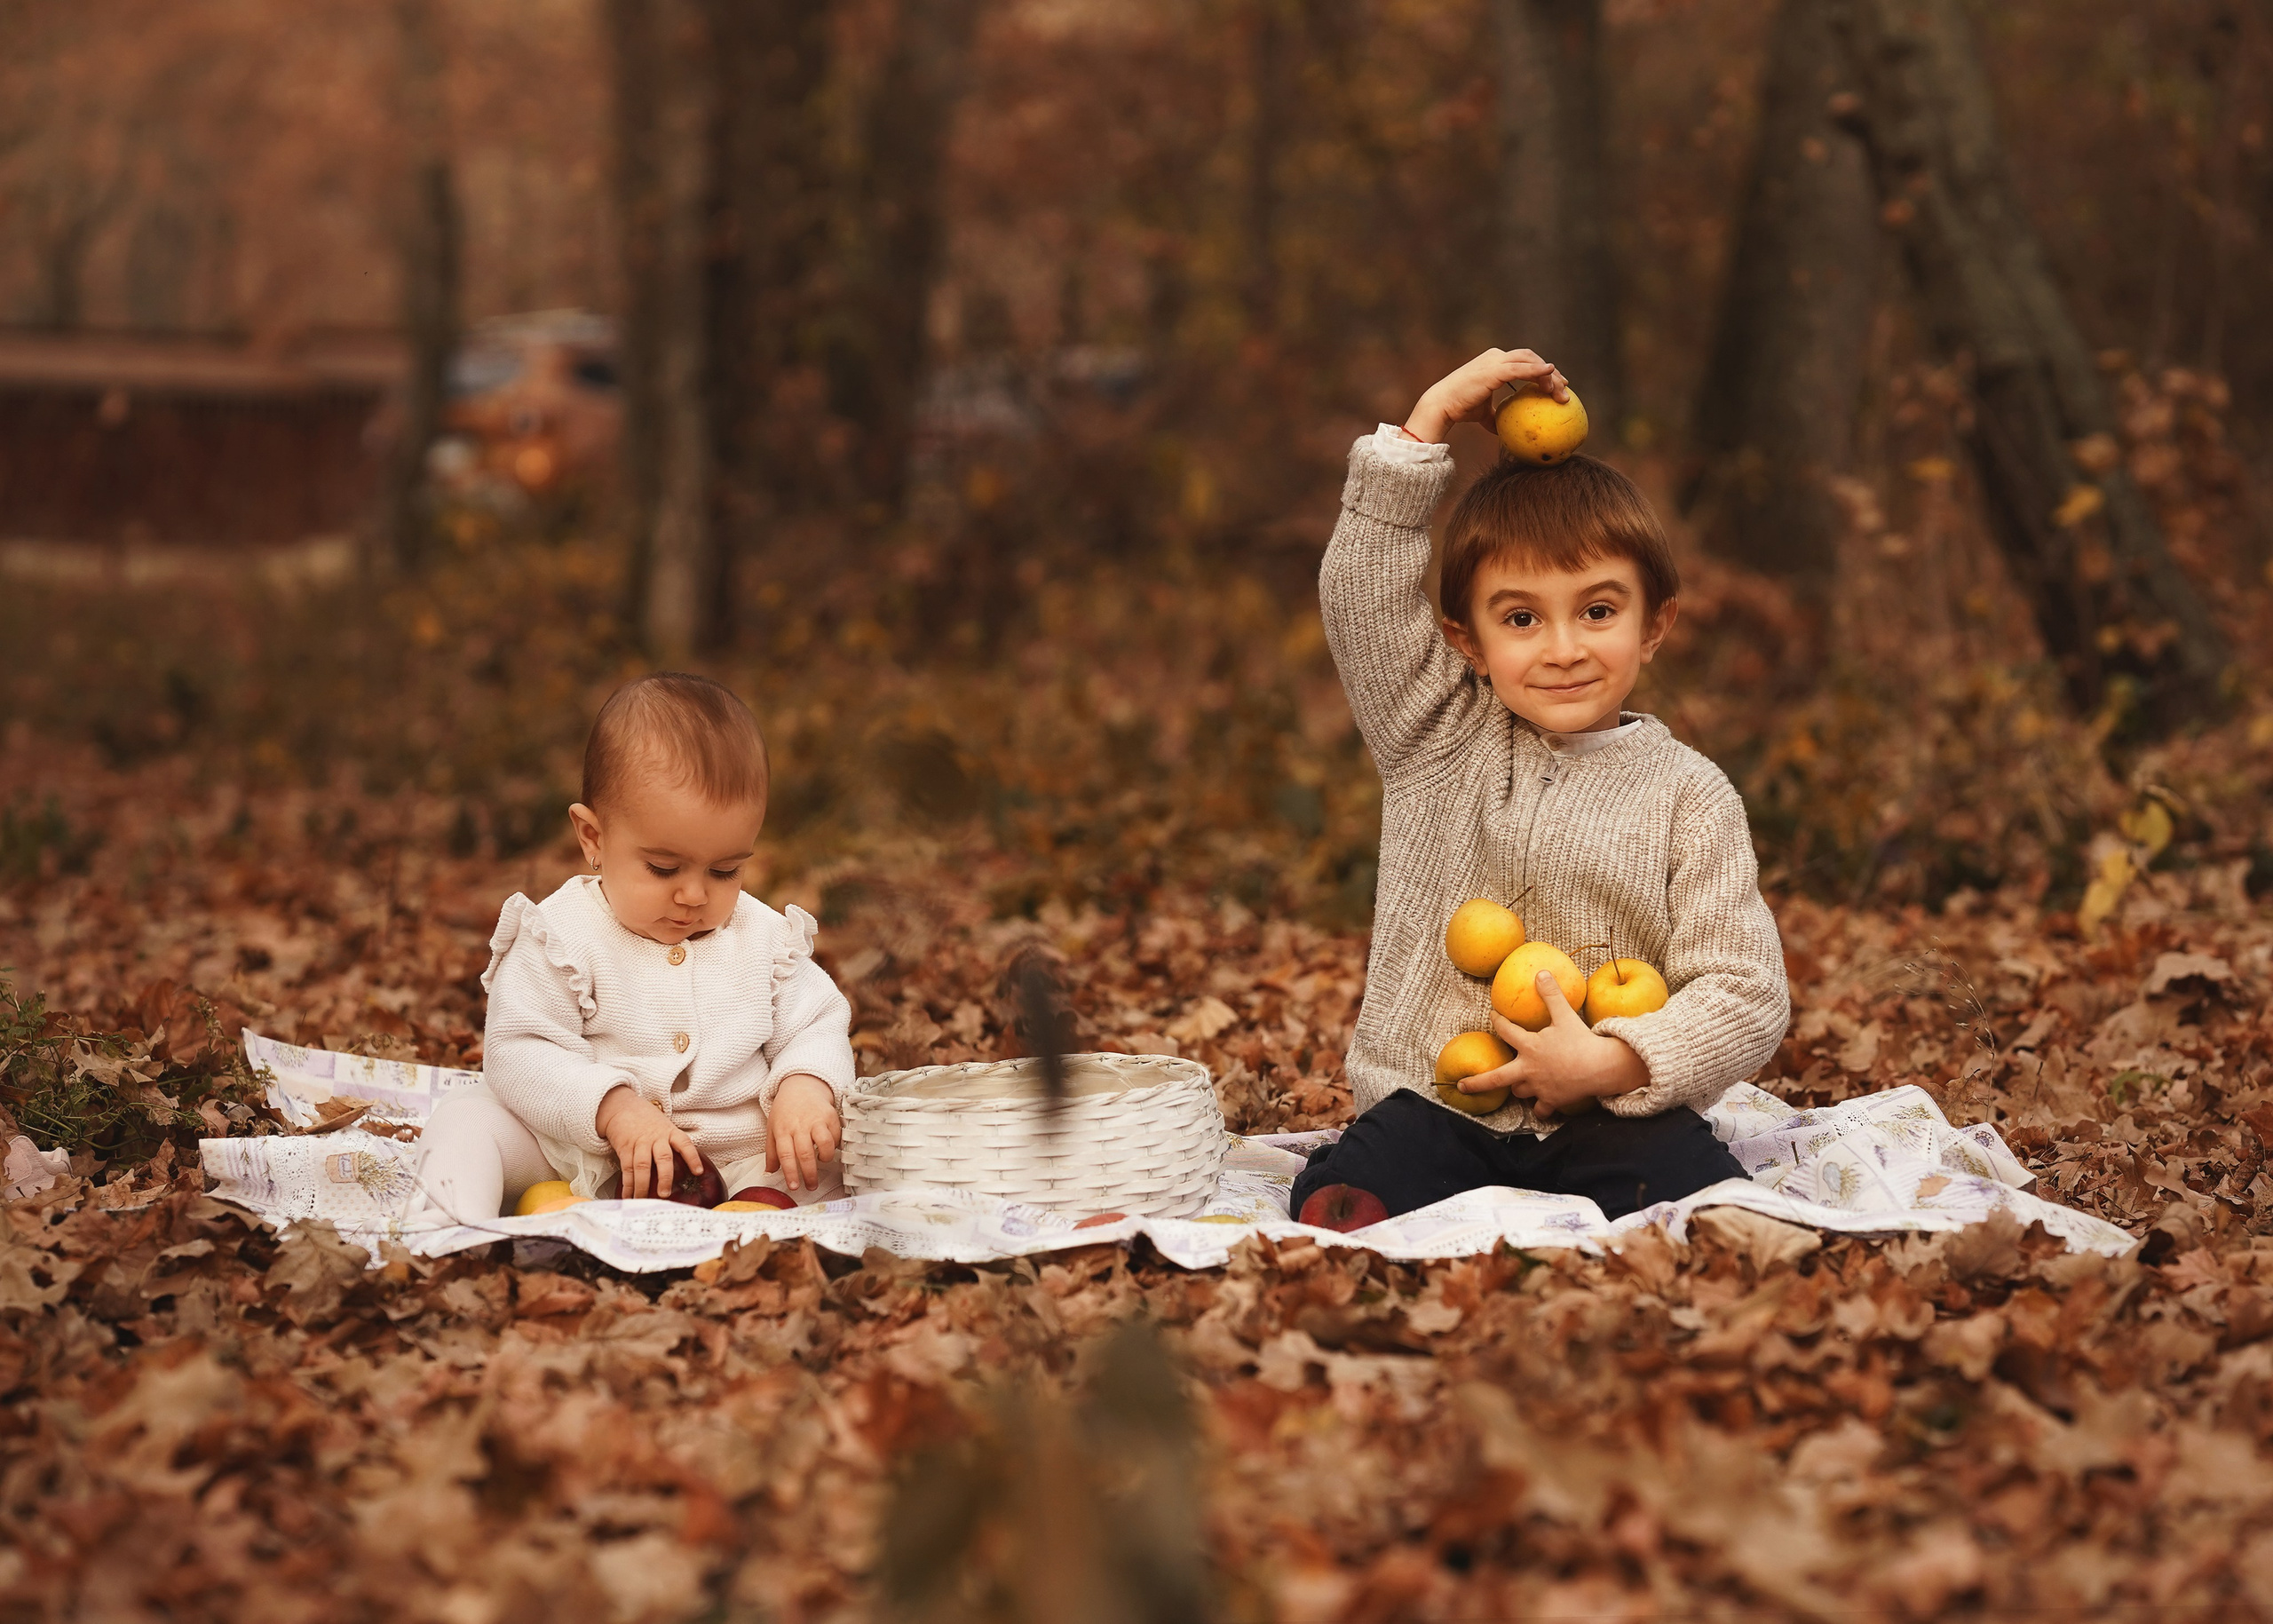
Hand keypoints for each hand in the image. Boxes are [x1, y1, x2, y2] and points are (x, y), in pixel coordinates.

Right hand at [596, 1085, 702, 1197]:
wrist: (621, 1107)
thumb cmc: (647, 1120)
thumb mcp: (665, 1126)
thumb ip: (672, 1143)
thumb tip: (685, 1169)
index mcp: (670, 1132)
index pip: (685, 1144)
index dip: (692, 1157)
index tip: (698, 1172)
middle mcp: (656, 1138)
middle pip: (663, 1158)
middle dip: (665, 1177)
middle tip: (665, 1194)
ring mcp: (640, 1143)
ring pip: (642, 1166)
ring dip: (642, 1185)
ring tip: (644, 1200)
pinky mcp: (624, 1148)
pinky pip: (627, 1168)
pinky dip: (627, 1184)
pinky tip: (628, 1195)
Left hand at [766, 1073, 841, 1192]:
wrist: (802, 1086)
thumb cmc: (785, 1111)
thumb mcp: (772, 1128)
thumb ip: (771, 1152)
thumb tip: (768, 1173)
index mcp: (782, 1130)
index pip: (786, 1155)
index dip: (790, 1173)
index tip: (794, 1187)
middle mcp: (799, 1125)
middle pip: (805, 1153)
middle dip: (809, 1174)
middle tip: (811, 1186)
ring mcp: (816, 1119)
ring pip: (824, 1143)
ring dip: (825, 1157)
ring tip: (822, 1162)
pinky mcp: (831, 1115)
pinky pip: (836, 1135)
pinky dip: (835, 1145)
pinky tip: (829, 1147)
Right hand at [1402, 348, 1568, 445]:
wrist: (1442, 405)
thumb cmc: (1460, 408)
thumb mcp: (1483, 413)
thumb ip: (1495, 416)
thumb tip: (1505, 431)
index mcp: (1494, 363)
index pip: (1524, 361)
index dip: (1541, 369)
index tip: (1556, 383)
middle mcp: (1496, 357)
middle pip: (1531, 358)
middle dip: (1550, 371)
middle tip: (1564, 386)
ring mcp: (1494, 361)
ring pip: (1530, 361)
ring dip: (1549, 374)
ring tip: (1561, 390)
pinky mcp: (1493, 370)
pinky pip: (1521, 369)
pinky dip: (1537, 370)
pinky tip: (1551, 374)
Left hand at [1465, 971, 1648, 1117]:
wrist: (1602, 1067)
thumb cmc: (1581, 1040)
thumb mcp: (1565, 1015)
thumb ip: (1551, 995)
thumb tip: (1541, 973)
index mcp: (1529, 1047)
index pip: (1506, 1031)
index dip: (1498, 1021)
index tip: (1493, 1015)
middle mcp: (1528, 1070)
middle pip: (1496, 1078)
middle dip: (1477, 1083)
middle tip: (1462, 1086)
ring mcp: (1539, 1088)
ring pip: (1519, 1091)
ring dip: (1517, 1086)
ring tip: (1519, 1082)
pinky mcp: (1552, 1101)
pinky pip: (1540, 1110)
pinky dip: (1540, 1109)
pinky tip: (1540, 1107)